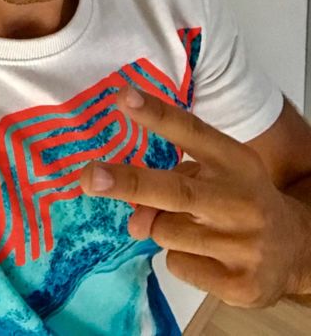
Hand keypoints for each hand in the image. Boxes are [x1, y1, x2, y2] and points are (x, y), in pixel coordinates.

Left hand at [80, 85, 307, 307]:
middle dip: (129, 182)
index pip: (191, 132)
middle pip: (176, 190)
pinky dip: (181, 259)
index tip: (123, 98)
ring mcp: (243, 244)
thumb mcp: (213, 177)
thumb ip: (171, 182)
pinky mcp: (239, 283)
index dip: (156, 115)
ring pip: (166, 232)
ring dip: (163, 227)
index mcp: (233, 161)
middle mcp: (240, 199)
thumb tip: (135, 221)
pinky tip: (208, 255)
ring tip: (195, 227)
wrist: (299, 249)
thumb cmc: (241, 201)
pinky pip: (178, 265)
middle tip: (90, 177)